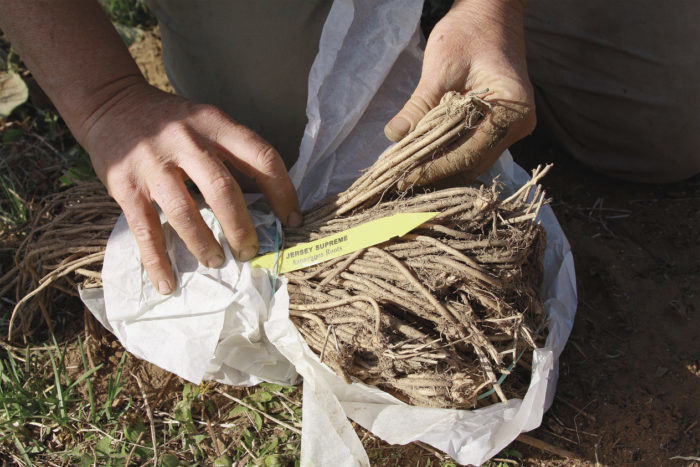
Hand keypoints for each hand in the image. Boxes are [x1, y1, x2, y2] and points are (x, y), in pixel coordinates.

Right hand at [81, 82, 300, 293]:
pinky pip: (145, 230)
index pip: (261, 157)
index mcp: (215, 124)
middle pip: (223, 189)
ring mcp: (153, 164)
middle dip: (241, 227)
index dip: (282, 192)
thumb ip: (233, 154)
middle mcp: (186, 141)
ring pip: (185, 212)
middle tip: (250, 251)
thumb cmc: (171, 122)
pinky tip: (168, 283)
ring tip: (217, 261)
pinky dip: (158, 261)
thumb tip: (268, 202)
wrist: (111, 104)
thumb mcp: (207, 122)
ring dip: (205, 244)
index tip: (292, 220)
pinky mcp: (125, 186)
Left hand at [385, 0, 534, 187]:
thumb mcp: (440, 67)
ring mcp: (511, 127)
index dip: (436, 168)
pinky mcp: (498, 126)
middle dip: (436, 173)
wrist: (490, 14)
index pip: (471, 153)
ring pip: (472, 161)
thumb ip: (419, 105)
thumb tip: (394, 137)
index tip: (406, 177)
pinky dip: (448, 156)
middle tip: (401, 180)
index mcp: (512, 109)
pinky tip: (424, 160)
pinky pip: (472, 149)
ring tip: (409, 174)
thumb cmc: (468, 32)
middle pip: (473, 163)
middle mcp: (518, 124)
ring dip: (441, 168)